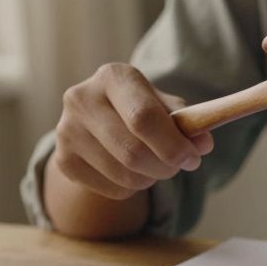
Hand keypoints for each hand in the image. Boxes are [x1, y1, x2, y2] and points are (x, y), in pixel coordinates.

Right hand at [52, 63, 212, 199]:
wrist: (97, 120)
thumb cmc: (139, 108)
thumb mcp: (163, 105)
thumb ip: (186, 122)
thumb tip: (203, 143)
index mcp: (113, 76)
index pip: (143, 117)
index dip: (173, 144)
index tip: (193, 158)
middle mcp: (82, 98)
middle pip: (133, 151)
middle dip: (165, 167)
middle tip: (178, 167)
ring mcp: (66, 130)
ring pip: (124, 175)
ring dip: (151, 179)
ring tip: (155, 166)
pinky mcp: (62, 160)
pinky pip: (111, 189)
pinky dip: (131, 188)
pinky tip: (130, 171)